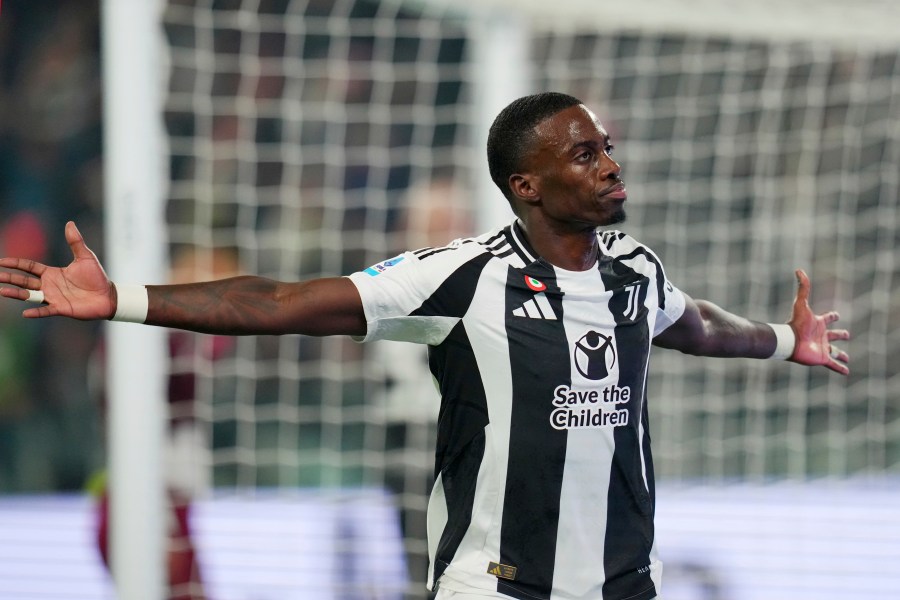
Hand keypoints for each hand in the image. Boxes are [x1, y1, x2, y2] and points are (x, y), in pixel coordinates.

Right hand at [0, 221, 115, 319]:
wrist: (109, 295)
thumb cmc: (97, 277)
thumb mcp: (85, 256)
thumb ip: (75, 241)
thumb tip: (70, 223)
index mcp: (52, 273)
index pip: (29, 267)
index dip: (15, 264)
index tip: (1, 262)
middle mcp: (49, 285)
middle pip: (24, 281)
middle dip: (10, 278)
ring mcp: (54, 297)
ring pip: (30, 296)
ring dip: (16, 294)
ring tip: (2, 291)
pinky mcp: (61, 308)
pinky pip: (45, 310)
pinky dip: (36, 312)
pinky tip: (25, 313)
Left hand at [787, 269, 849, 374]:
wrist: (789, 342)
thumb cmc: (795, 323)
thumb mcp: (801, 303)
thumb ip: (802, 288)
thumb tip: (799, 270)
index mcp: (818, 323)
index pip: (828, 318)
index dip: (833, 316)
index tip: (837, 315)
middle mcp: (821, 335)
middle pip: (834, 334)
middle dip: (840, 334)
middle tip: (846, 334)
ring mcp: (822, 347)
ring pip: (834, 351)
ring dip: (841, 354)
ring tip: (846, 358)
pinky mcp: (822, 358)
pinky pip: (833, 364)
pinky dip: (840, 368)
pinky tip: (846, 372)